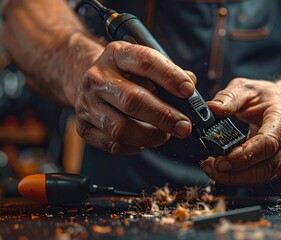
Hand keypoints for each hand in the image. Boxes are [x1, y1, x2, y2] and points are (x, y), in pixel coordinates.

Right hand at [75, 41, 195, 153]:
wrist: (90, 80)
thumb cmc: (127, 74)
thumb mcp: (145, 64)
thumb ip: (170, 73)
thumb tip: (191, 85)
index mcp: (116, 54)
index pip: (144, 62)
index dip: (169, 77)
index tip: (188, 91)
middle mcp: (97, 77)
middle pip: (132, 100)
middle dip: (164, 116)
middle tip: (184, 126)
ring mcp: (86, 103)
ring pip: (120, 128)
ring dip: (149, 135)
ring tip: (165, 135)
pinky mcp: (82, 126)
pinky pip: (111, 144)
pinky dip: (133, 146)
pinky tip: (145, 141)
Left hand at [201, 78, 280, 184]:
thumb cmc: (264, 95)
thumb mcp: (245, 88)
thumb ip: (229, 98)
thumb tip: (211, 109)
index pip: (267, 143)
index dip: (244, 157)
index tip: (221, 162)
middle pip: (266, 167)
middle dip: (236, 173)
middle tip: (210, 167)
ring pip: (263, 177)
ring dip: (235, 178)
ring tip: (211, 170)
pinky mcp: (280, 165)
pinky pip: (260, 178)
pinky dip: (240, 178)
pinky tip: (222, 172)